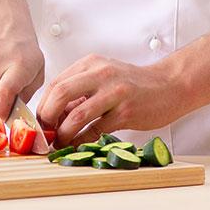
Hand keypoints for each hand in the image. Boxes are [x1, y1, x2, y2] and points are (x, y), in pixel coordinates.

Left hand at [37, 55, 193, 146]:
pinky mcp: (126, 111)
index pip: (56, 83)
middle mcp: (101, 74)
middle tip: (45, 132)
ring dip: (64, 133)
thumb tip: (54, 114)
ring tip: (60, 142)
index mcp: (91, 64)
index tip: (39, 122)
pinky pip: (96, 129)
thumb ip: (80, 90)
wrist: (169, 86)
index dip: (43, 105)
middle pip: (60, 94)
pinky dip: (83, 140)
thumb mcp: (104, 77)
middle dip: (47, 117)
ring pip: (77, 114)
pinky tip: (79, 145)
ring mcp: (114, 92)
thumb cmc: (134, 84)